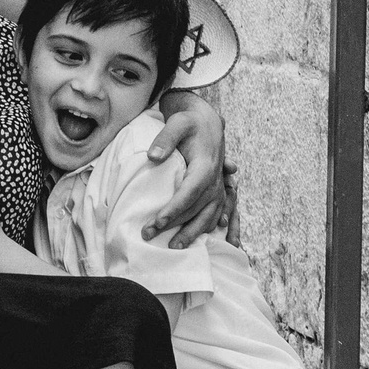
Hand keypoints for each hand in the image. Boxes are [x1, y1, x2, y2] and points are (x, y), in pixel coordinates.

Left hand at [145, 95, 231, 247]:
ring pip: (209, 216)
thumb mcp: (177, 122)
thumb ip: (165, 138)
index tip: (157, 222)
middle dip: (176, 226)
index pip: (189, 192)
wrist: (207, 121)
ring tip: (174, 248)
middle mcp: (215, 179)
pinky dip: (207, 229)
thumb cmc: (189, 122)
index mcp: (205, 165)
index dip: (174, 210)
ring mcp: (218, 186)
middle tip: (150, 236)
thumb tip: (153, 157)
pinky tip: (197, 240)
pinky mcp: (217, 190)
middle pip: (198, 209)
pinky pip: (216, 214)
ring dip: (193, 233)